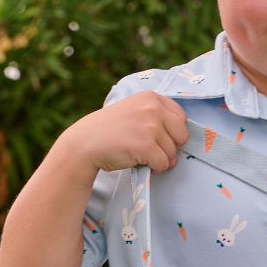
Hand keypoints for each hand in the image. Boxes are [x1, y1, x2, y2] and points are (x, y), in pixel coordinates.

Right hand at [57, 91, 189, 175]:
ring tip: (141, 156)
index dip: (172, 132)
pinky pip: (163, 163)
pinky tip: (140, 163)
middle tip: (151, 150)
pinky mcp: (146, 146)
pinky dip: (154, 169)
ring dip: (160, 160)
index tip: (157, 138)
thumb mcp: (133, 112)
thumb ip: (156, 121)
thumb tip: (177, 151)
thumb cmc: (108, 131)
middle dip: (170, 147)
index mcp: (151, 97)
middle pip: (182, 135)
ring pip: (173, 152)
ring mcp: (150, 127)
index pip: (181, 117)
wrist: (84, 143)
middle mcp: (153, 109)